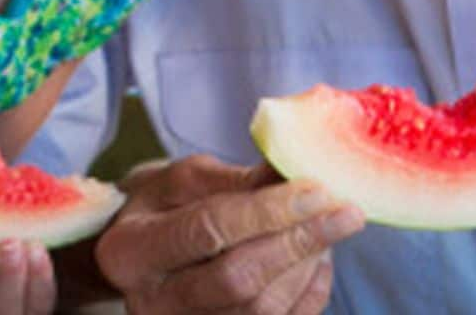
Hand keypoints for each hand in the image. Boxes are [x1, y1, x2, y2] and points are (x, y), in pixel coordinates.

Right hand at [94, 155, 360, 313]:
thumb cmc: (164, 209)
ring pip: (263, 310)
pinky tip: (318, 258)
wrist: (143, 259)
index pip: (208, 230)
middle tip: (345, 212)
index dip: (267, 211)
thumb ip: (234, 181)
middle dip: (298, 243)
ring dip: (307, 265)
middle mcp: (153, 303)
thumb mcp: (183, 181)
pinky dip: (310, 294)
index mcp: (130, 251)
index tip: (317, 189)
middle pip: (239, 280)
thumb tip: (294, 174)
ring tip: (329, 227)